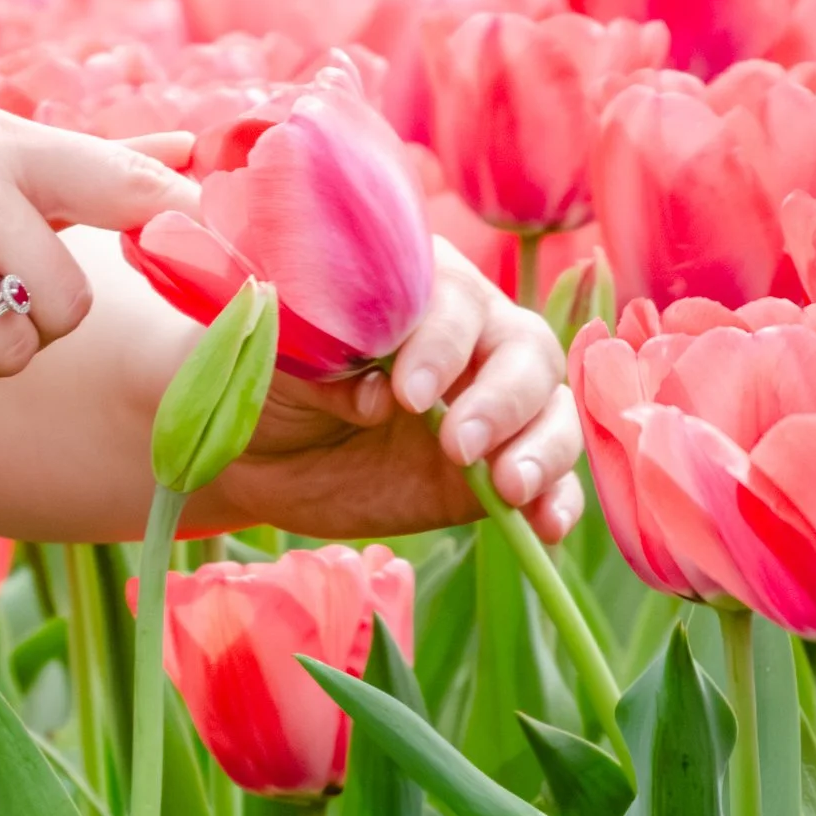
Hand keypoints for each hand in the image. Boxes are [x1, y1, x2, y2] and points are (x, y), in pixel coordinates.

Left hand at [197, 251, 582, 542]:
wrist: (258, 455)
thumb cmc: (270, 383)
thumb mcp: (280, 365)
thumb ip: (328, 365)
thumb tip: (376, 395)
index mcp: (420, 289)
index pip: (455, 299)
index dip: (441, 344)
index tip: (407, 393)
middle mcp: (473, 337)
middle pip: (525, 351)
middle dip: (501, 399)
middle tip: (457, 446)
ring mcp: (493, 405)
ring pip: (552, 410)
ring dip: (543, 449)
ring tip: (510, 487)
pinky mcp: (498, 468)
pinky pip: (550, 479)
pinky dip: (557, 499)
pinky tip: (545, 526)